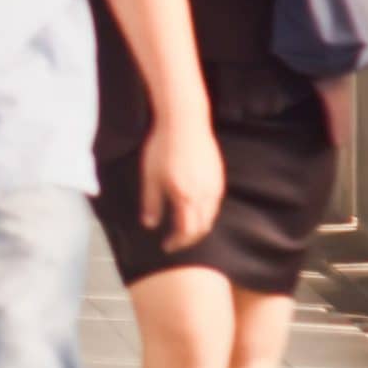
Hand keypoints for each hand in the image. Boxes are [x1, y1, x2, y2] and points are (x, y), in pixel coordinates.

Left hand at [142, 111, 225, 250]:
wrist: (184, 121)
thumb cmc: (162, 147)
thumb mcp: (150, 176)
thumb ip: (151, 203)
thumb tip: (149, 225)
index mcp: (185, 197)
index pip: (186, 231)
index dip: (177, 242)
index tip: (166, 246)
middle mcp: (205, 195)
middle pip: (202, 228)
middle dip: (189, 238)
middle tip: (175, 241)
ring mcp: (215, 186)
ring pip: (211, 216)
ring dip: (198, 227)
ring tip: (184, 228)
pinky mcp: (219, 176)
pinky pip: (215, 203)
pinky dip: (205, 213)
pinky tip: (194, 209)